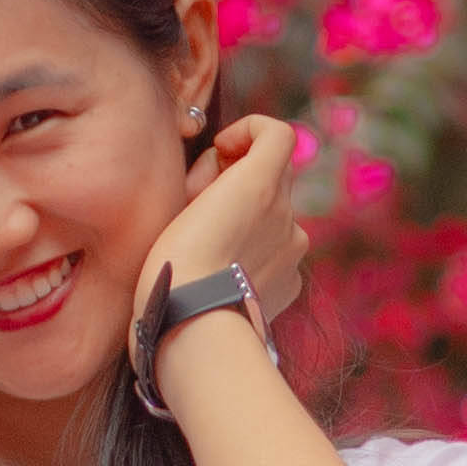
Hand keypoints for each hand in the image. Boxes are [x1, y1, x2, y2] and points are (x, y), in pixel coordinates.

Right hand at [142, 115, 308, 335]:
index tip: (218, 153)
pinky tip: (224, 274)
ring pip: (273, 216)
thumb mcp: (181, 201)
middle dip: (237, 179)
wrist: (196, 331)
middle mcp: (286, 212)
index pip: (275, 133)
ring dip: (246, 219)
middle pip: (271, 174)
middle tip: (199, 204)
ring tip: (208, 246)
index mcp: (260, 185)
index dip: (245, 133)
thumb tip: (225, 174)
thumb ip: (213, 175)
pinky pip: (276, 253)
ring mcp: (293, 250)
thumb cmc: (173, 266)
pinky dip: (254, 253)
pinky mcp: (290, 283)